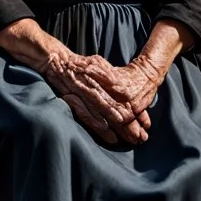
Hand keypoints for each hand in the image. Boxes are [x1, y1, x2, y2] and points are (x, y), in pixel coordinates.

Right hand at [40, 52, 157, 144]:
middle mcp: (92, 86)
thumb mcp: (97, 63)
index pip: (123, 97)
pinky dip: (98, 126)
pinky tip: (110, 137)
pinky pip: (86, 115)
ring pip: (103, 114)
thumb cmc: (80, 64)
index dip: (135, 111)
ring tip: (129, 140)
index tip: (145, 123)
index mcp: (101, 78)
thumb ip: (110, 75)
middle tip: (141, 137)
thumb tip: (121, 86)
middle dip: (129, 125)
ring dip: (117, 129)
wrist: (55, 60)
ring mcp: (81, 93)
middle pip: (115, 108)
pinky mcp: (71, 98)